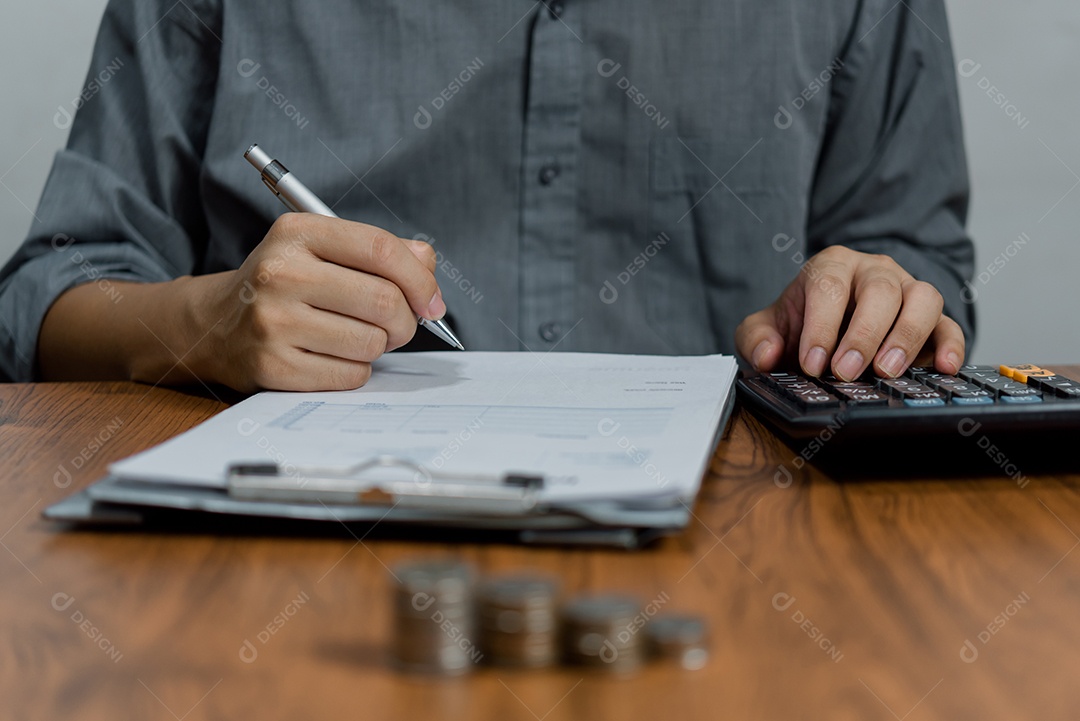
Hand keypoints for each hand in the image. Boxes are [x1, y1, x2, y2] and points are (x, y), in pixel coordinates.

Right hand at [192, 214, 441, 391]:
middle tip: (397, 325)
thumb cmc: (286, 285)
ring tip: (356, 336)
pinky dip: (356, 370)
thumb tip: (426, 263)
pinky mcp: (274, 366)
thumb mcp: (322, 250)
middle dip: (405, 320)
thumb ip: (379, 251)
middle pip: (384, 301)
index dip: (420, 280)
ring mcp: (273, 321)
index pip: (380, 250)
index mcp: (298, 233)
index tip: (432, 302)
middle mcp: (280, 273)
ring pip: (371, 342)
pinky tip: (334, 356)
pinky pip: (350, 375)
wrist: (216, 325)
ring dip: (378, 346)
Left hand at [735, 246, 964, 380]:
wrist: (827, 333)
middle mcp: (874, 272)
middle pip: (880, 290)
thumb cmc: (798, 327)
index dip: (820, 326)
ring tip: (886, 371)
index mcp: (831, 266)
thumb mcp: (766, 329)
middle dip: (863, 333)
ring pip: (922, 297)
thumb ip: (755, 338)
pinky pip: (950, 325)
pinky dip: (951, 345)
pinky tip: (944, 368)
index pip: (829, 286)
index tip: (812, 364)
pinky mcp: (932, 321)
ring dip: (907, 335)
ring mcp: (907, 292)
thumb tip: (766, 354)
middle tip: (846, 372)